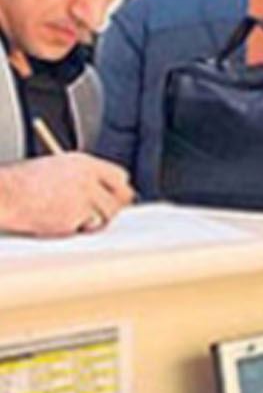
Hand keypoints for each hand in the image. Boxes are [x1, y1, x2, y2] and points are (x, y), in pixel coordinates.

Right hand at [0, 154, 132, 237]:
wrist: (4, 194)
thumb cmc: (24, 183)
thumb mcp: (58, 169)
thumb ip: (85, 178)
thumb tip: (110, 194)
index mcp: (84, 163)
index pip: (120, 176)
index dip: (118, 189)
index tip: (115, 197)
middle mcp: (88, 179)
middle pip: (122, 197)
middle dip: (113, 207)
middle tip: (100, 213)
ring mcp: (83, 199)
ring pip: (107, 216)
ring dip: (94, 220)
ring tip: (68, 214)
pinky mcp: (75, 218)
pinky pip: (87, 228)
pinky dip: (77, 228)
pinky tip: (57, 220)